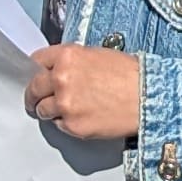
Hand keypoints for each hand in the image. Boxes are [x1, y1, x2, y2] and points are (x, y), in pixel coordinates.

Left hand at [25, 44, 142, 140]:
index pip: (36, 61)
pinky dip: (66, 123)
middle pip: (33, 87)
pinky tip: (81, 117)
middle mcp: (61, 78)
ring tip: (65, 110)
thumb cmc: (129, 75)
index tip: (37, 76)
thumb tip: (57, 71)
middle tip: (36, 99)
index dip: (37, 69)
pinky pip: (59, 126)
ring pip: (42, 110)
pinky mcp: (72, 126)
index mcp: (67, 56)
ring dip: (49, 110)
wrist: (148, 98)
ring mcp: (65, 104)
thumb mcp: (96, 55)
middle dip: (34, 94)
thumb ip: (72, 62)